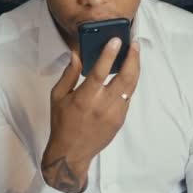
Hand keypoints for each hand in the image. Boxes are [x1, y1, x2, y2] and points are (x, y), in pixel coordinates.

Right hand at [41, 38, 140, 192]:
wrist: (71, 152)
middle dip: (133, 59)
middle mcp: (103, 105)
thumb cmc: (61, 122)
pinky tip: (126, 75)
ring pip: (131, 87)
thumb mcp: (57, 96)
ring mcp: (115, 114)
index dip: (109, 55)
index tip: (116, 41)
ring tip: (134, 55)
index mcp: (85, 98)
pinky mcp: (120, 120)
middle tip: (134, 45)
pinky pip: (127, 98)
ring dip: (135, 69)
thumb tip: (76, 55)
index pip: (100, 72)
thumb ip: (69, 75)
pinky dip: (128, 84)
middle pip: (126, 78)